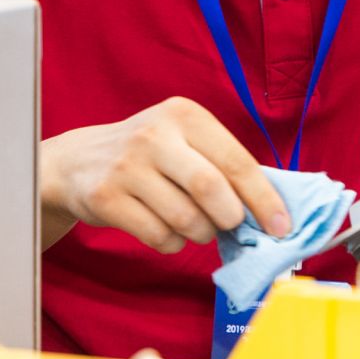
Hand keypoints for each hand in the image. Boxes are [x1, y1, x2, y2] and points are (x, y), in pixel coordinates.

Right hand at [40, 96, 289, 253]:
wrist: (77, 161)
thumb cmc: (150, 154)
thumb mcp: (184, 139)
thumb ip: (224, 164)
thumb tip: (275, 210)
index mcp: (184, 114)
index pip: (236, 161)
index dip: (264, 200)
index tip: (282, 228)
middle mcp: (155, 135)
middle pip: (211, 188)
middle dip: (230, 218)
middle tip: (231, 226)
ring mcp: (127, 167)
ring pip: (186, 219)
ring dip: (201, 234)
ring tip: (195, 224)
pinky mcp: (106, 198)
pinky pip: (159, 237)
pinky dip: (173, 244)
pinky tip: (165, 229)